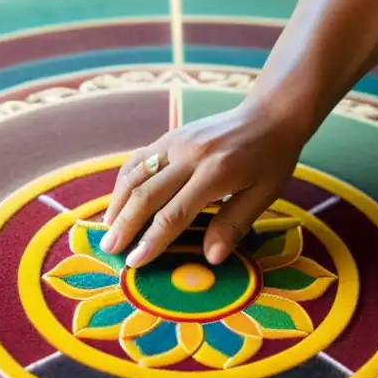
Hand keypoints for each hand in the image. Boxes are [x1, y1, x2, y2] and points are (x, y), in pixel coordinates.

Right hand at [99, 102, 309, 267]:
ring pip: (135, 174)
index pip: (174, 213)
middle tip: (109, 251)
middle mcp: (189, 155)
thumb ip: (234, 225)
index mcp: (215, 173)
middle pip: (146, 195)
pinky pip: (139, 159)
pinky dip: (123, 181)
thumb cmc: (271, 159)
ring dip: (117, 204)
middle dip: (125, 226)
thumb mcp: (263, 195)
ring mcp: (176, 142)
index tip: (135, 262)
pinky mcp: (170, 136)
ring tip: (106, 230)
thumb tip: (210, 259)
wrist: (269, 114)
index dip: (152, 240)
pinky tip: (118, 201)